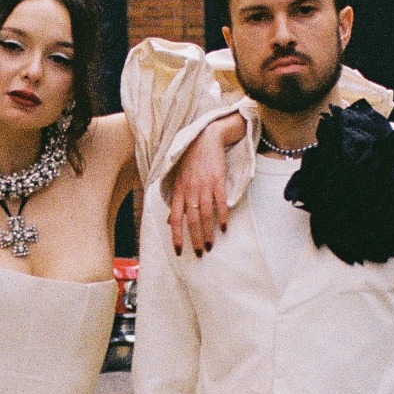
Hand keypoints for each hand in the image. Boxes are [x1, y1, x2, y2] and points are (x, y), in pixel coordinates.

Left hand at [168, 114, 245, 255]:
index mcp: (178, 192)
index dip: (176, 237)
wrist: (205, 139)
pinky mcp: (218, 181)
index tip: (179, 252)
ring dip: (208, 233)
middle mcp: (190, 191)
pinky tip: (223, 227)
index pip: (175, 219)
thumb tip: (170, 221)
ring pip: (205, 215)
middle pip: (192, 221)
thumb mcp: (177, 179)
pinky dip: (222, 217)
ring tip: (211, 246)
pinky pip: (220, 203)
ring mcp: (204, 187)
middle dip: (195, 240)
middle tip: (200, 253)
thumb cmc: (190, 161)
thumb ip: (175, 201)